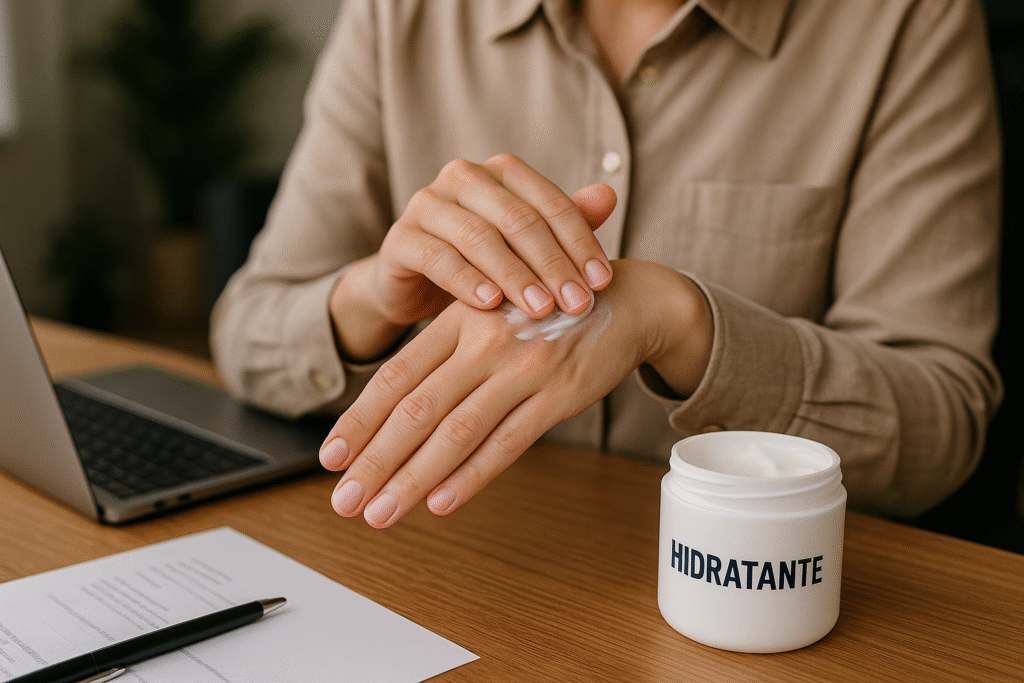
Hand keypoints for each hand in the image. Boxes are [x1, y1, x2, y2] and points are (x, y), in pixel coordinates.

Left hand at [319, 260, 713, 527]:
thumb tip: (402, 411)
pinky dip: (471, 475)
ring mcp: (523, 368)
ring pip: (455, 432)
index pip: (396, 376)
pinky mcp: (559, 394)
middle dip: (374, 461)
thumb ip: (451, 354)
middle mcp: (485, 340)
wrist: (629, 300)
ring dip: (412, 479)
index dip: (360, 419)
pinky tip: (441, 503)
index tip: (330, 456)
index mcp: (461, 318)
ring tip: (379, 513)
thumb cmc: (552, 310)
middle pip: (416, 409)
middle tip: (344, 501)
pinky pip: (508, 442)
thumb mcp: (493, 314)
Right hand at [329, 154, 616, 360]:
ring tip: (540, 310)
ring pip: (479, 236)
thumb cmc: (483, 263)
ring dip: (515, 276)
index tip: (603, 283)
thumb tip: (609, 196)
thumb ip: (565, 221)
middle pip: (517, 218)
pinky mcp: (400, 238)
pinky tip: (490, 304)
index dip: (580, 242)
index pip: (550, 203)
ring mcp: (427, 204)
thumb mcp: (526, 247)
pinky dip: (466, 281)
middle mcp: (463, 177)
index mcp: (501, 172)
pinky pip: (437, 257)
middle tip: (576, 304)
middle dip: (552, 264)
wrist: (416, 287)